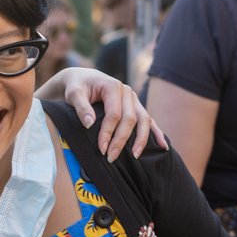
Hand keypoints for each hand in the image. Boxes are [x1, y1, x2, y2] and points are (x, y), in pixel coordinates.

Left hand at [48, 67, 167, 160]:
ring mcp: (134, 99)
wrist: (82, 79)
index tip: (101, 148)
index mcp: (113, 86)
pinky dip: (157, 133)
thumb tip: (90, 124)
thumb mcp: (73, 93)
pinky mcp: (136, 106)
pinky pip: (149, 120)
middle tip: (111, 157)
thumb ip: (81, 107)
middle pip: (130, 119)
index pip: (114, 114)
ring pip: (144, 120)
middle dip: (121, 140)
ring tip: (135, 156)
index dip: (108, 132)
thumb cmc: (77, 86)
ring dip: (141, 139)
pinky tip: (163, 145)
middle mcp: (127, 92)